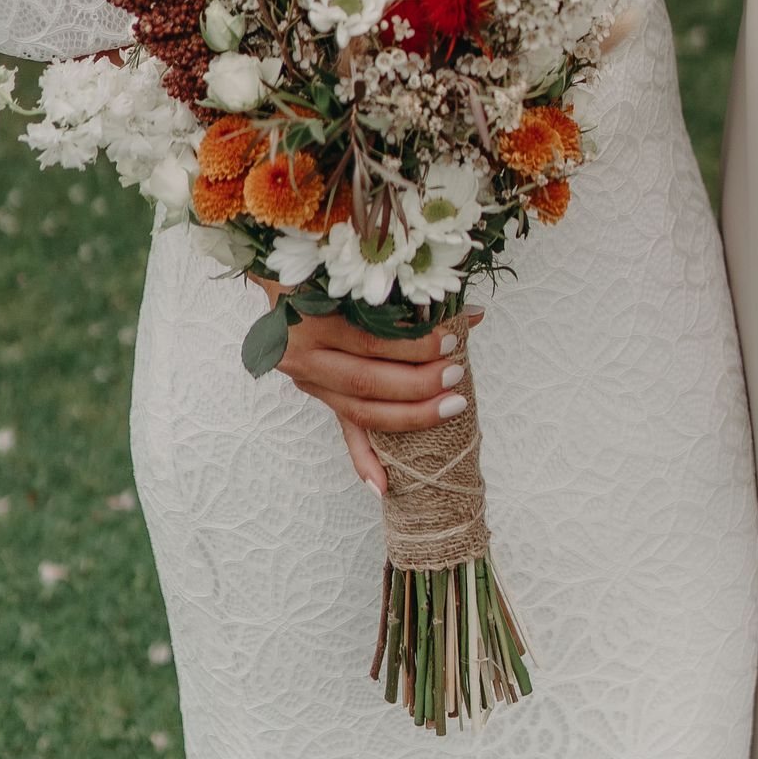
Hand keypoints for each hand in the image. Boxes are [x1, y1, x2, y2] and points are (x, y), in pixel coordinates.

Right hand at [249, 276, 482, 494]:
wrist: (282, 281)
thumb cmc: (330, 272)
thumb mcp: (363, 279)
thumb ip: (410, 296)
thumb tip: (474, 315)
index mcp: (312, 317)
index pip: (370, 341)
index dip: (413, 347)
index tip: (452, 343)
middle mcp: (304, 354)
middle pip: (367, 380)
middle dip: (418, 384)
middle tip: (456, 375)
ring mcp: (309, 380)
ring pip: (361, 409)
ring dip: (409, 416)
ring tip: (450, 407)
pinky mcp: (318, 396)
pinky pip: (344, 432)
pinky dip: (364, 460)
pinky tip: (385, 486)